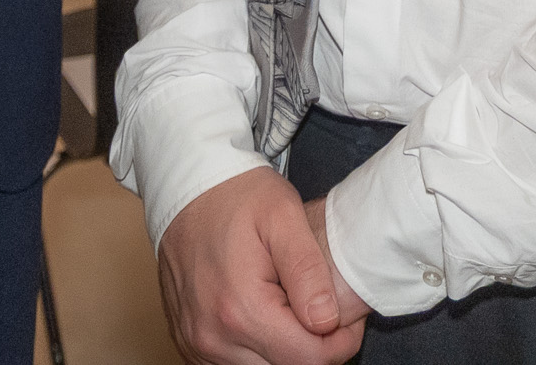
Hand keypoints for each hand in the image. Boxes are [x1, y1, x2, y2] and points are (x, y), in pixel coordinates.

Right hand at [157, 168, 364, 364]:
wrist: (186, 188)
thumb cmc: (237, 196)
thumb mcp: (283, 215)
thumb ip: (307, 270)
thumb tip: (326, 320)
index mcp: (240, 309)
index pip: (308, 359)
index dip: (339, 343)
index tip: (348, 318)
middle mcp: (212, 337)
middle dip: (312, 347)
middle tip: (322, 308)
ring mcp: (196, 344)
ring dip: (282, 348)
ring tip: (292, 308)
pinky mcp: (188, 343)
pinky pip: (232, 364)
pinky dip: (255, 348)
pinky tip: (265, 316)